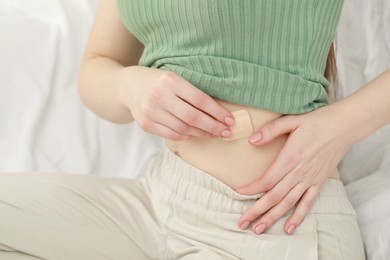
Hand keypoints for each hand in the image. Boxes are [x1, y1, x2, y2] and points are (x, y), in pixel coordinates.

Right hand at [119, 66, 234, 139]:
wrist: (128, 86)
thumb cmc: (158, 81)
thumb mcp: (175, 79)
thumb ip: (192, 93)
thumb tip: (218, 113)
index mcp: (170, 80)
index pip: (200, 100)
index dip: (217, 112)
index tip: (230, 120)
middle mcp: (158, 95)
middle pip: (192, 117)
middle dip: (213, 126)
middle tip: (227, 132)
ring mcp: (150, 111)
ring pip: (183, 128)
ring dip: (202, 133)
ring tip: (214, 134)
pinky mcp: (145, 124)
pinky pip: (171, 135)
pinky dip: (187, 136)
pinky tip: (197, 134)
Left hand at [235, 105, 354, 234]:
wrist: (344, 127)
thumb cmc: (316, 122)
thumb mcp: (291, 121)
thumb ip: (270, 130)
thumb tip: (251, 140)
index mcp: (290, 158)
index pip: (267, 179)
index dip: (251, 189)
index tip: (238, 193)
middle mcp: (299, 172)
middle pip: (274, 196)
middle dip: (256, 211)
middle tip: (242, 222)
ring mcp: (310, 179)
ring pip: (288, 203)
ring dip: (272, 217)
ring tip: (258, 229)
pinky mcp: (318, 182)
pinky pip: (307, 203)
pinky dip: (298, 216)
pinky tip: (289, 228)